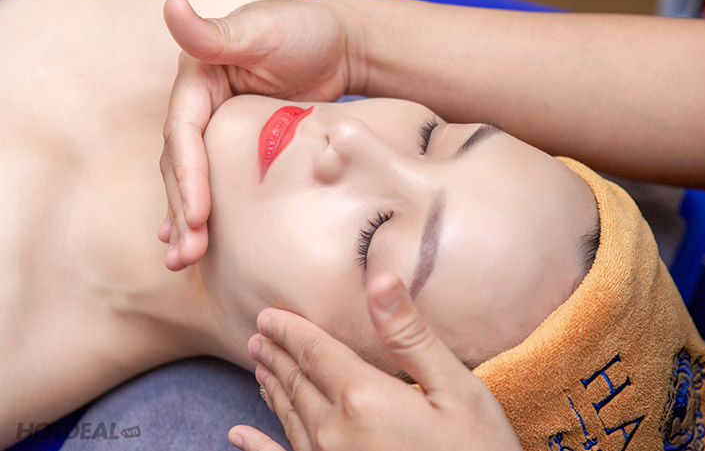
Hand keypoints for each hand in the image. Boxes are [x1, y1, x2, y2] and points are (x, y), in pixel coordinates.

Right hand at [159, 0, 358, 269]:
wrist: (338, 47)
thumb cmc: (305, 32)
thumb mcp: (261, 31)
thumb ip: (215, 33)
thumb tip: (170, 4)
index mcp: (197, 81)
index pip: (183, 133)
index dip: (187, 174)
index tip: (196, 214)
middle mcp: (199, 108)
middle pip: (181, 165)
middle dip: (183, 210)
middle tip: (188, 253)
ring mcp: (216, 131)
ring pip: (193, 181)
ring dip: (185, 221)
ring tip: (183, 261)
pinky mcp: (237, 151)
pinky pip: (214, 184)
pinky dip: (201, 213)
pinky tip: (194, 242)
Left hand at [229, 272, 522, 450]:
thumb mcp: (457, 390)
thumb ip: (411, 338)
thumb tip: (381, 281)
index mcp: (363, 398)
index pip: (314, 351)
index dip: (289, 330)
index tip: (267, 315)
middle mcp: (335, 431)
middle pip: (296, 382)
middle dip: (276, 356)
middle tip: (258, 337)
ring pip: (288, 417)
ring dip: (272, 388)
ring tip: (259, 368)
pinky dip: (258, 446)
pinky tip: (238, 436)